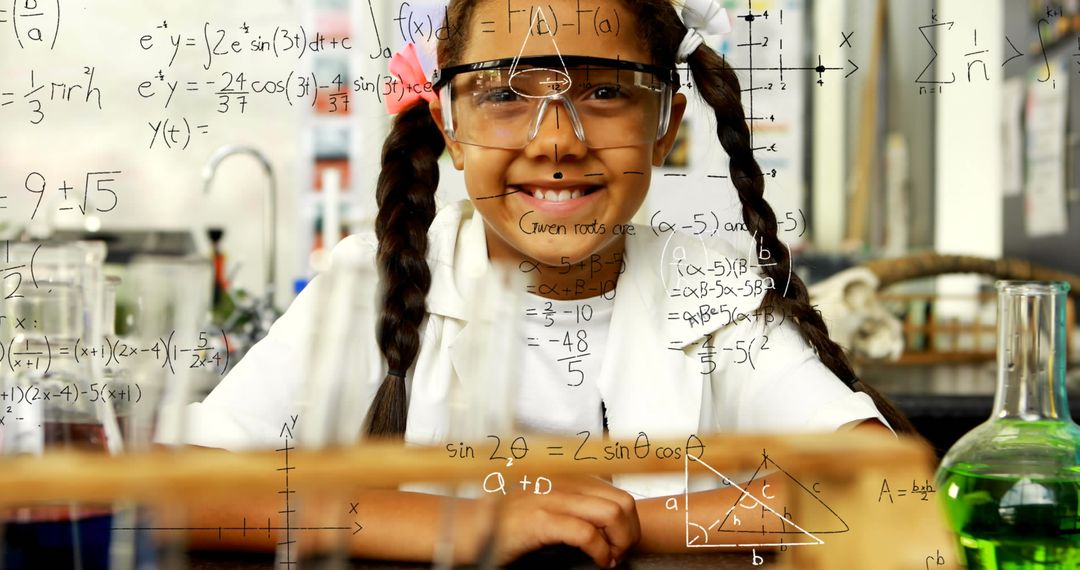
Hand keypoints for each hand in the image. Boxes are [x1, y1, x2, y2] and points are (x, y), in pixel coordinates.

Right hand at [473, 475, 639, 567]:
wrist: (468, 527)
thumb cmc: (506, 519)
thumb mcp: (545, 500)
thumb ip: (573, 500)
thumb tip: (610, 517)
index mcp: (567, 477)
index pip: (619, 492)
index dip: (629, 521)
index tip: (621, 541)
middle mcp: (563, 482)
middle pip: (622, 501)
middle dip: (630, 532)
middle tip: (619, 552)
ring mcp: (551, 498)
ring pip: (611, 514)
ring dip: (619, 542)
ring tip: (609, 557)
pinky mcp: (539, 520)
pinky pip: (586, 534)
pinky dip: (600, 552)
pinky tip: (597, 561)